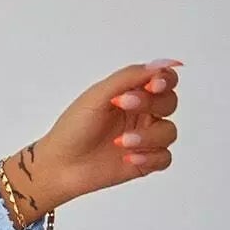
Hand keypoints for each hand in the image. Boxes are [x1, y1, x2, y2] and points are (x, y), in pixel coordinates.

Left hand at [1, 57, 181, 224]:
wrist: (59, 165)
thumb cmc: (73, 128)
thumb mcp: (98, 95)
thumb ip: (130, 77)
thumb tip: (162, 64)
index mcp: (132, 94)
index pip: (164, 80)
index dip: (165, 80)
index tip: (152, 85)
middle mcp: (141, 114)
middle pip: (169, 103)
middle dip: (150, 104)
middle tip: (121, 105)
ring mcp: (144, 139)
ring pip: (168, 132)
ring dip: (147, 135)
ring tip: (121, 141)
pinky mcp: (144, 162)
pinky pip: (164, 158)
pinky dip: (150, 157)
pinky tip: (128, 158)